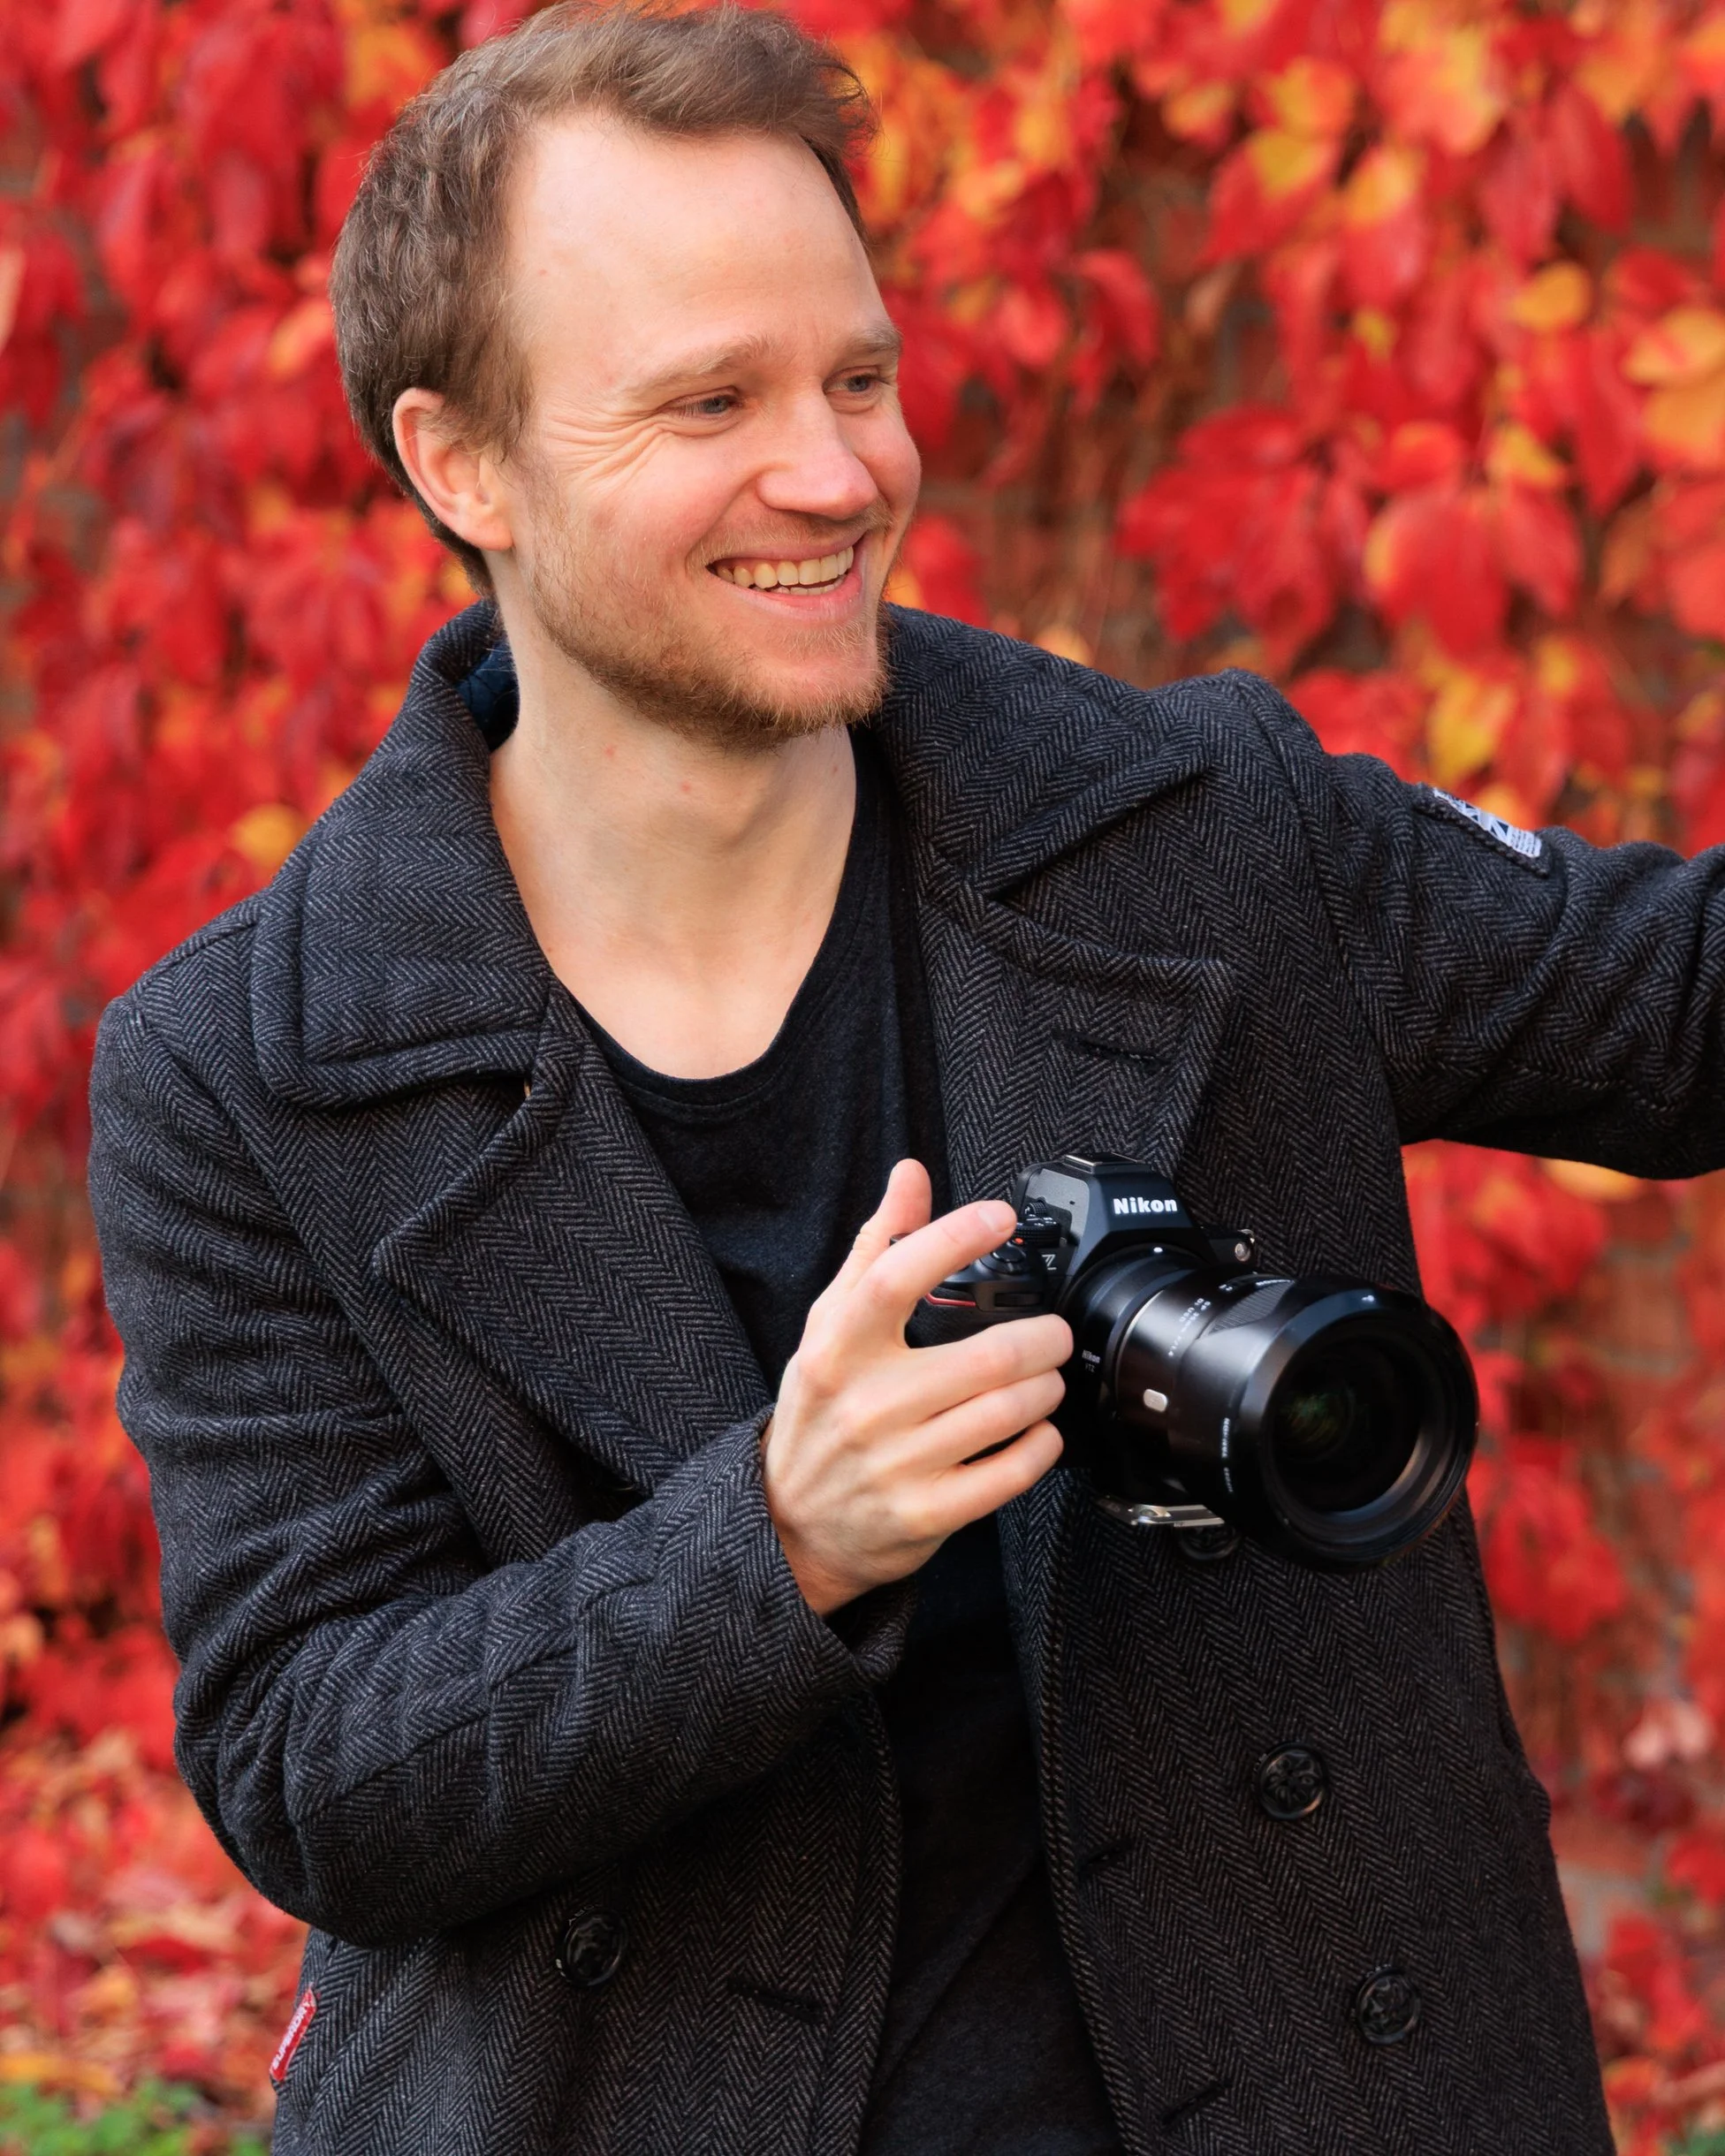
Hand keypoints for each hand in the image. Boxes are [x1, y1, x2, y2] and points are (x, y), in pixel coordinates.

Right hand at [761, 1159, 1070, 1615]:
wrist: (791, 1524)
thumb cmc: (820, 1412)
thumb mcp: (830, 1327)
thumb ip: (876, 1249)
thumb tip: (910, 1177)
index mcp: (837, 1350)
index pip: (894, 1279)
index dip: (954, 1238)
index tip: (1000, 1217)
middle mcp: (865, 1405)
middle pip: (987, 1356)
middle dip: (1044, 1338)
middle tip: (1052, 1333)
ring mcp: (898, 1464)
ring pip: (1009, 1410)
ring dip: (1047, 1388)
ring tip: (1044, 1379)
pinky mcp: (927, 1513)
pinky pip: (1013, 1471)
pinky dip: (1042, 1444)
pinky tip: (1036, 1430)